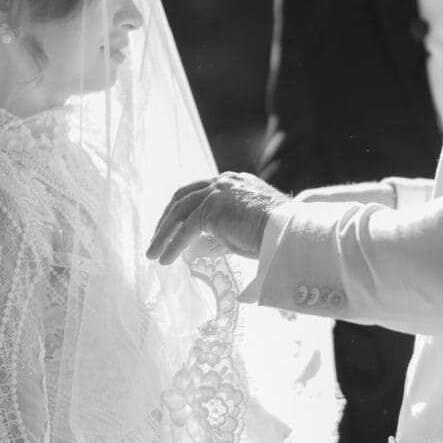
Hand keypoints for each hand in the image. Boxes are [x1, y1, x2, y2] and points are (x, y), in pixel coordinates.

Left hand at [148, 173, 286, 267]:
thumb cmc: (275, 236)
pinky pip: (186, 229)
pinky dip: (174, 245)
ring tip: (153, 254)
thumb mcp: (243, 231)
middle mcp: (223, 182)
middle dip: (166, 220)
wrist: (289, 232)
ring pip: (180, 211)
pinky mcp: (212, 208)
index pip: (199, 193)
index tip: (172, 228)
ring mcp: (217, 192)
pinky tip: (166, 259)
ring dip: (163, 234)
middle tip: (156, 240)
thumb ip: (219, 236)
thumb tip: (196, 251)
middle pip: (183, 197)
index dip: (182, 211)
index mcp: (233, 183)